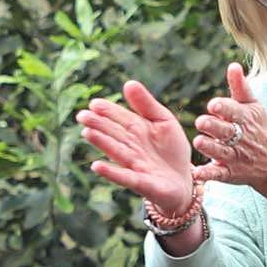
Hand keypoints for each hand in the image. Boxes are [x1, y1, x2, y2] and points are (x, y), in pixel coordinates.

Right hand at [75, 79, 197, 216]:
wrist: (184, 180)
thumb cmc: (171, 150)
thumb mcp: (164, 121)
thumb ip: (147, 105)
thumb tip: (128, 83)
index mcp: (137, 131)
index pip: (120, 118)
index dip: (108, 111)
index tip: (94, 104)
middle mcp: (132, 147)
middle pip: (114, 134)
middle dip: (99, 125)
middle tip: (82, 116)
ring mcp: (135, 166)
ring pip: (116, 152)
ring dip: (102, 143)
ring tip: (87, 133)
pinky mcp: (142, 184)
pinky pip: (125, 177)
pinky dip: (111, 172)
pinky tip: (96, 166)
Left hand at [191, 63, 266, 200]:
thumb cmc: (260, 128)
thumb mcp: (254, 107)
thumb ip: (240, 88)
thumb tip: (233, 65)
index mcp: (245, 119)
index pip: (234, 111)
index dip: (224, 108)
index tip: (213, 104)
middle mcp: (240, 138)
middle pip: (226, 131)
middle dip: (214, 126)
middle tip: (201, 122)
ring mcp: (236, 157)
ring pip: (221, 152)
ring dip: (210, 148)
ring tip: (199, 142)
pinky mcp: (231, 173)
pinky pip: (218, 175)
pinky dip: (208, 175)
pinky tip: (196, 173)